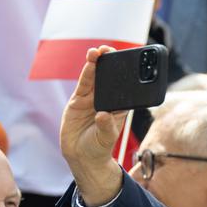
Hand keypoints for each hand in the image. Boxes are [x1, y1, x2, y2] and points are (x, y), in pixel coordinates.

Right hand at [59, 45, 126, 205]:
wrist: (81, 156)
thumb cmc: (98, 148)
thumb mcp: (105, 139)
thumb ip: (105, 127)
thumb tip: (103, 115)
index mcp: (119, 109)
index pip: (125, 89)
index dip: (126, 75)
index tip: (128, 63)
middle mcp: (106, 101)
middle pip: (110, 79)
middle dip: (110, 64)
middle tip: (110, 50)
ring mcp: (92, 99)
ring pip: (95, 78)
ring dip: (96, 64)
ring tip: (97, 52)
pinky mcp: (78, 101)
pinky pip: (83, 84)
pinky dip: (86, 73)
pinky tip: (90, 62)